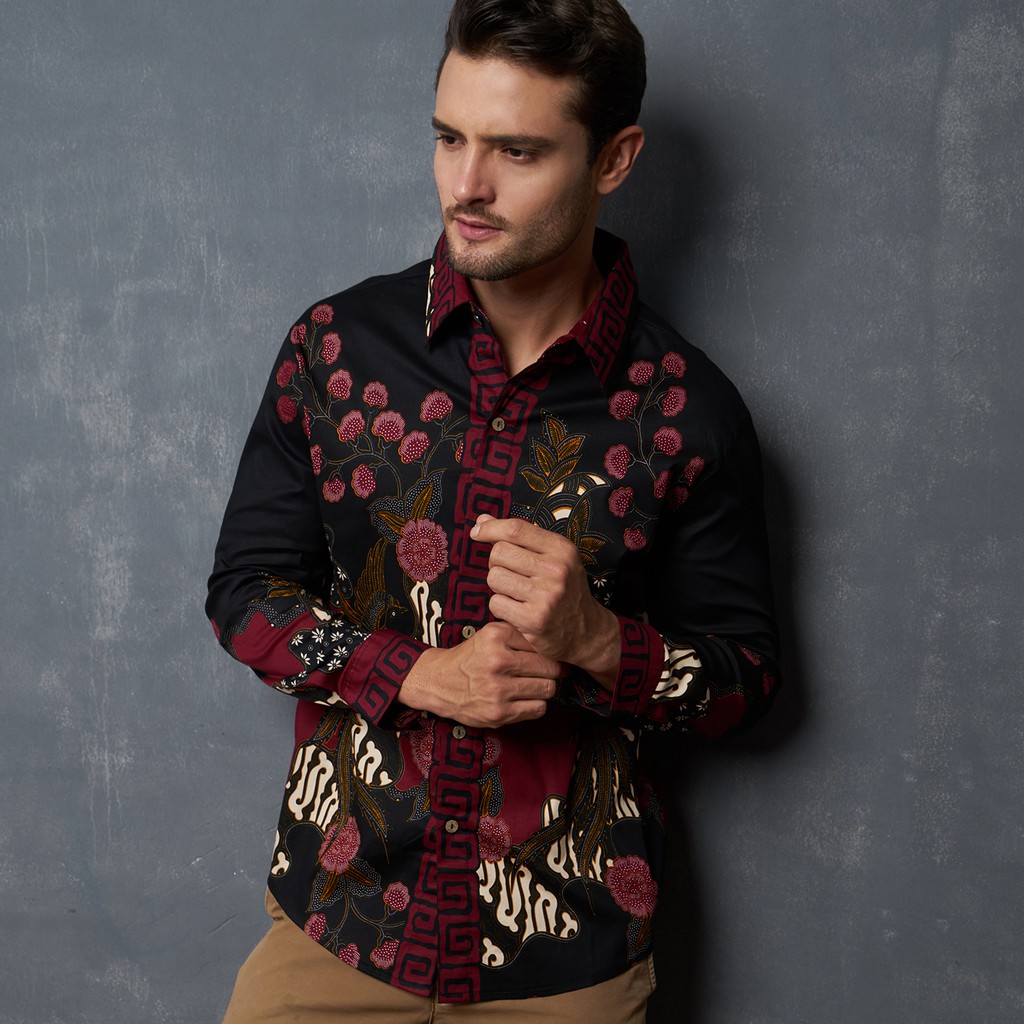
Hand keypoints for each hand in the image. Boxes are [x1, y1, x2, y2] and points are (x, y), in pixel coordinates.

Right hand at [399, 621, 562, 727]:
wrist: (439, 683)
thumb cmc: (470, 658)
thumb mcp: (489, 634)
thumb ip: (519, 634)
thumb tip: (554, 642)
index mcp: (496, 636)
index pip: (541, 643)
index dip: (550, 651)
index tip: (553, 655)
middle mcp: (497, 661)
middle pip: (549, 667)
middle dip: (555, 670)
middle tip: (553, 671)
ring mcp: (498, 689)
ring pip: (547, 689)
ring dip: (546, 688)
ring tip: (537, 684)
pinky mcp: (499, 713)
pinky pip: (538, 709)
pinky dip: (537, 704)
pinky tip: (526, 698)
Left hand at [470, 515, 620, 688]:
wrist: (586, 631)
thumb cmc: (564, 589)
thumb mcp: (553, 557)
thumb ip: (520, 537)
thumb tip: (481, 522)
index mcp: (561, 549)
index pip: (515, 529)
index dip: (490, 529)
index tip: (477, 532)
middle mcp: (556, 570)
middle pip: (499, 553)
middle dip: (497, 563)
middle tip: (511, 574)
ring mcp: (545, 595)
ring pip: (493, 577)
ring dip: (498, 586)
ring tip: (515, 592)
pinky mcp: (533, 619)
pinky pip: (495, 602)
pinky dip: (501, 606)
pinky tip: (517, 609)